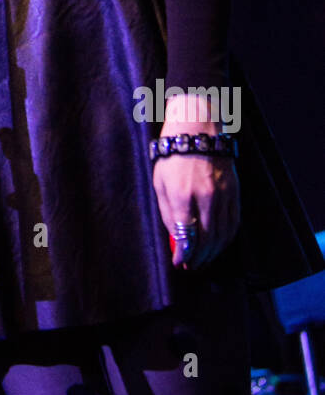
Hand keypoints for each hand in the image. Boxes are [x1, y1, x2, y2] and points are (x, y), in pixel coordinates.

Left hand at [152, 94, 240, 270]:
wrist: (196, 129)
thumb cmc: (172, 156)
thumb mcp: (160, 184)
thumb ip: (168, 214)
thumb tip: (176, 241)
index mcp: (182, 194)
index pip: (187, 236)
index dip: (184, 255)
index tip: (180, 263)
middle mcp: (205, 196)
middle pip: (207, 239)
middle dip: (199, 257)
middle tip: (191, 265)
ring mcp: (223, 194)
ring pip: (223, 234)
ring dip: (214, 252)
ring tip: (203, 259)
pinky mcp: (234, 191)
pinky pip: (234, 222)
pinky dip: (227, 238)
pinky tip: (219, 244)